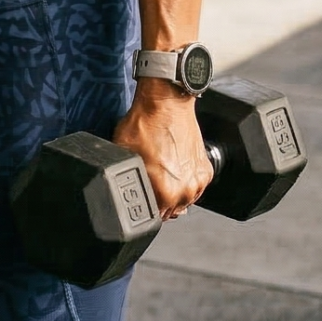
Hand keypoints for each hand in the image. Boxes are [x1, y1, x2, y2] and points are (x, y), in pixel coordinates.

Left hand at [113, 79, 212, 219]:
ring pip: (182, 200)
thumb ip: (122, 180)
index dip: (142, 207)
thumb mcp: (122, 154)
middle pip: (168, 211)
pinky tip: (174, 167)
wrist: (167, 102)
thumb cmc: (145, 123)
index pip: (152, 218)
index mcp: (164, 192)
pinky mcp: (205, 171)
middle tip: (149, 181)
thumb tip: (116, 191)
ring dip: (173, 192)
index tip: (138, 196)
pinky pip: (194, 187)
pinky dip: (185, 181)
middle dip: (158, 200)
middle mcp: (184, 191)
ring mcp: (197, 181)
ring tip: (162, 172)